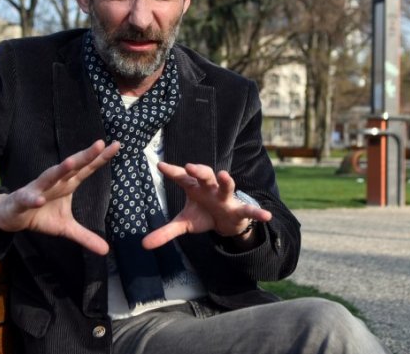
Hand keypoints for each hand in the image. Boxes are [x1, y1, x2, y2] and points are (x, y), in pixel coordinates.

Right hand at [0, 139, 119, 254]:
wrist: (12, 216)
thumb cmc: (41, 215)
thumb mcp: (66, 228)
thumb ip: (85, 236)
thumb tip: (105, 251)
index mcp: (68, 184)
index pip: (87, 169)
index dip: (101, 158)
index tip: (117, 145)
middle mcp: (55, 182)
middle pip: (72, 167)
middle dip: (85, 155)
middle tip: (100, 144)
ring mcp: (38, 189)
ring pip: (49, 177)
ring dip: (59, 170)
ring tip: (71, 162)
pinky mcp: (22, 199)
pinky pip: (27, 198)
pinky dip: (33, 199)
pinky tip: (39, 200)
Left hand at [142, 162, 272, 249]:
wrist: (226, 222)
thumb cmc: (203, 214)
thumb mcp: (184, 223)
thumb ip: (165, 232)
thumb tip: (143, 244)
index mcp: (195, 188)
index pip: (182, 177)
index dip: (172, 171)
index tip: (160, 165)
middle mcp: (210, 189)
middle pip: (204, 175)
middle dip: (198, 170)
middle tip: (190, 165)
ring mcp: (225, 198)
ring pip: (226, 185)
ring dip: (226, 180)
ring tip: (224, 174)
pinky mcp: (238, 210)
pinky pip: (248, 210)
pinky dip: (257, 212)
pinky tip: (266, 216)